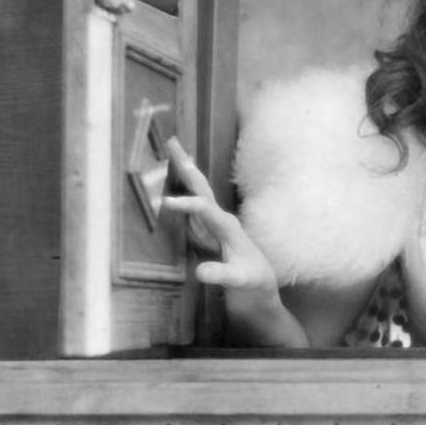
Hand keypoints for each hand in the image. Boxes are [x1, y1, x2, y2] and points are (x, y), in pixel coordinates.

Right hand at [161, 138, 280, 304]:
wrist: (260, 283)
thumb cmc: (251, 282)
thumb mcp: (238, 281)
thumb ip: (222, 275)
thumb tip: (200, 272)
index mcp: (228, 227)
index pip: (206, 209)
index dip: (187, 205)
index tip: (166, 203)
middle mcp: (221, 218)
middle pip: (202, 186)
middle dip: (187, 165)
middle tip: (172, 141)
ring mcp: (214, 221)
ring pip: (198, 190)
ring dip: (184, 170)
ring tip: (172, 148)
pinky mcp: (208, 228)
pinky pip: (193, 203)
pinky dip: (182, 187)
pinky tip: (173, 180)